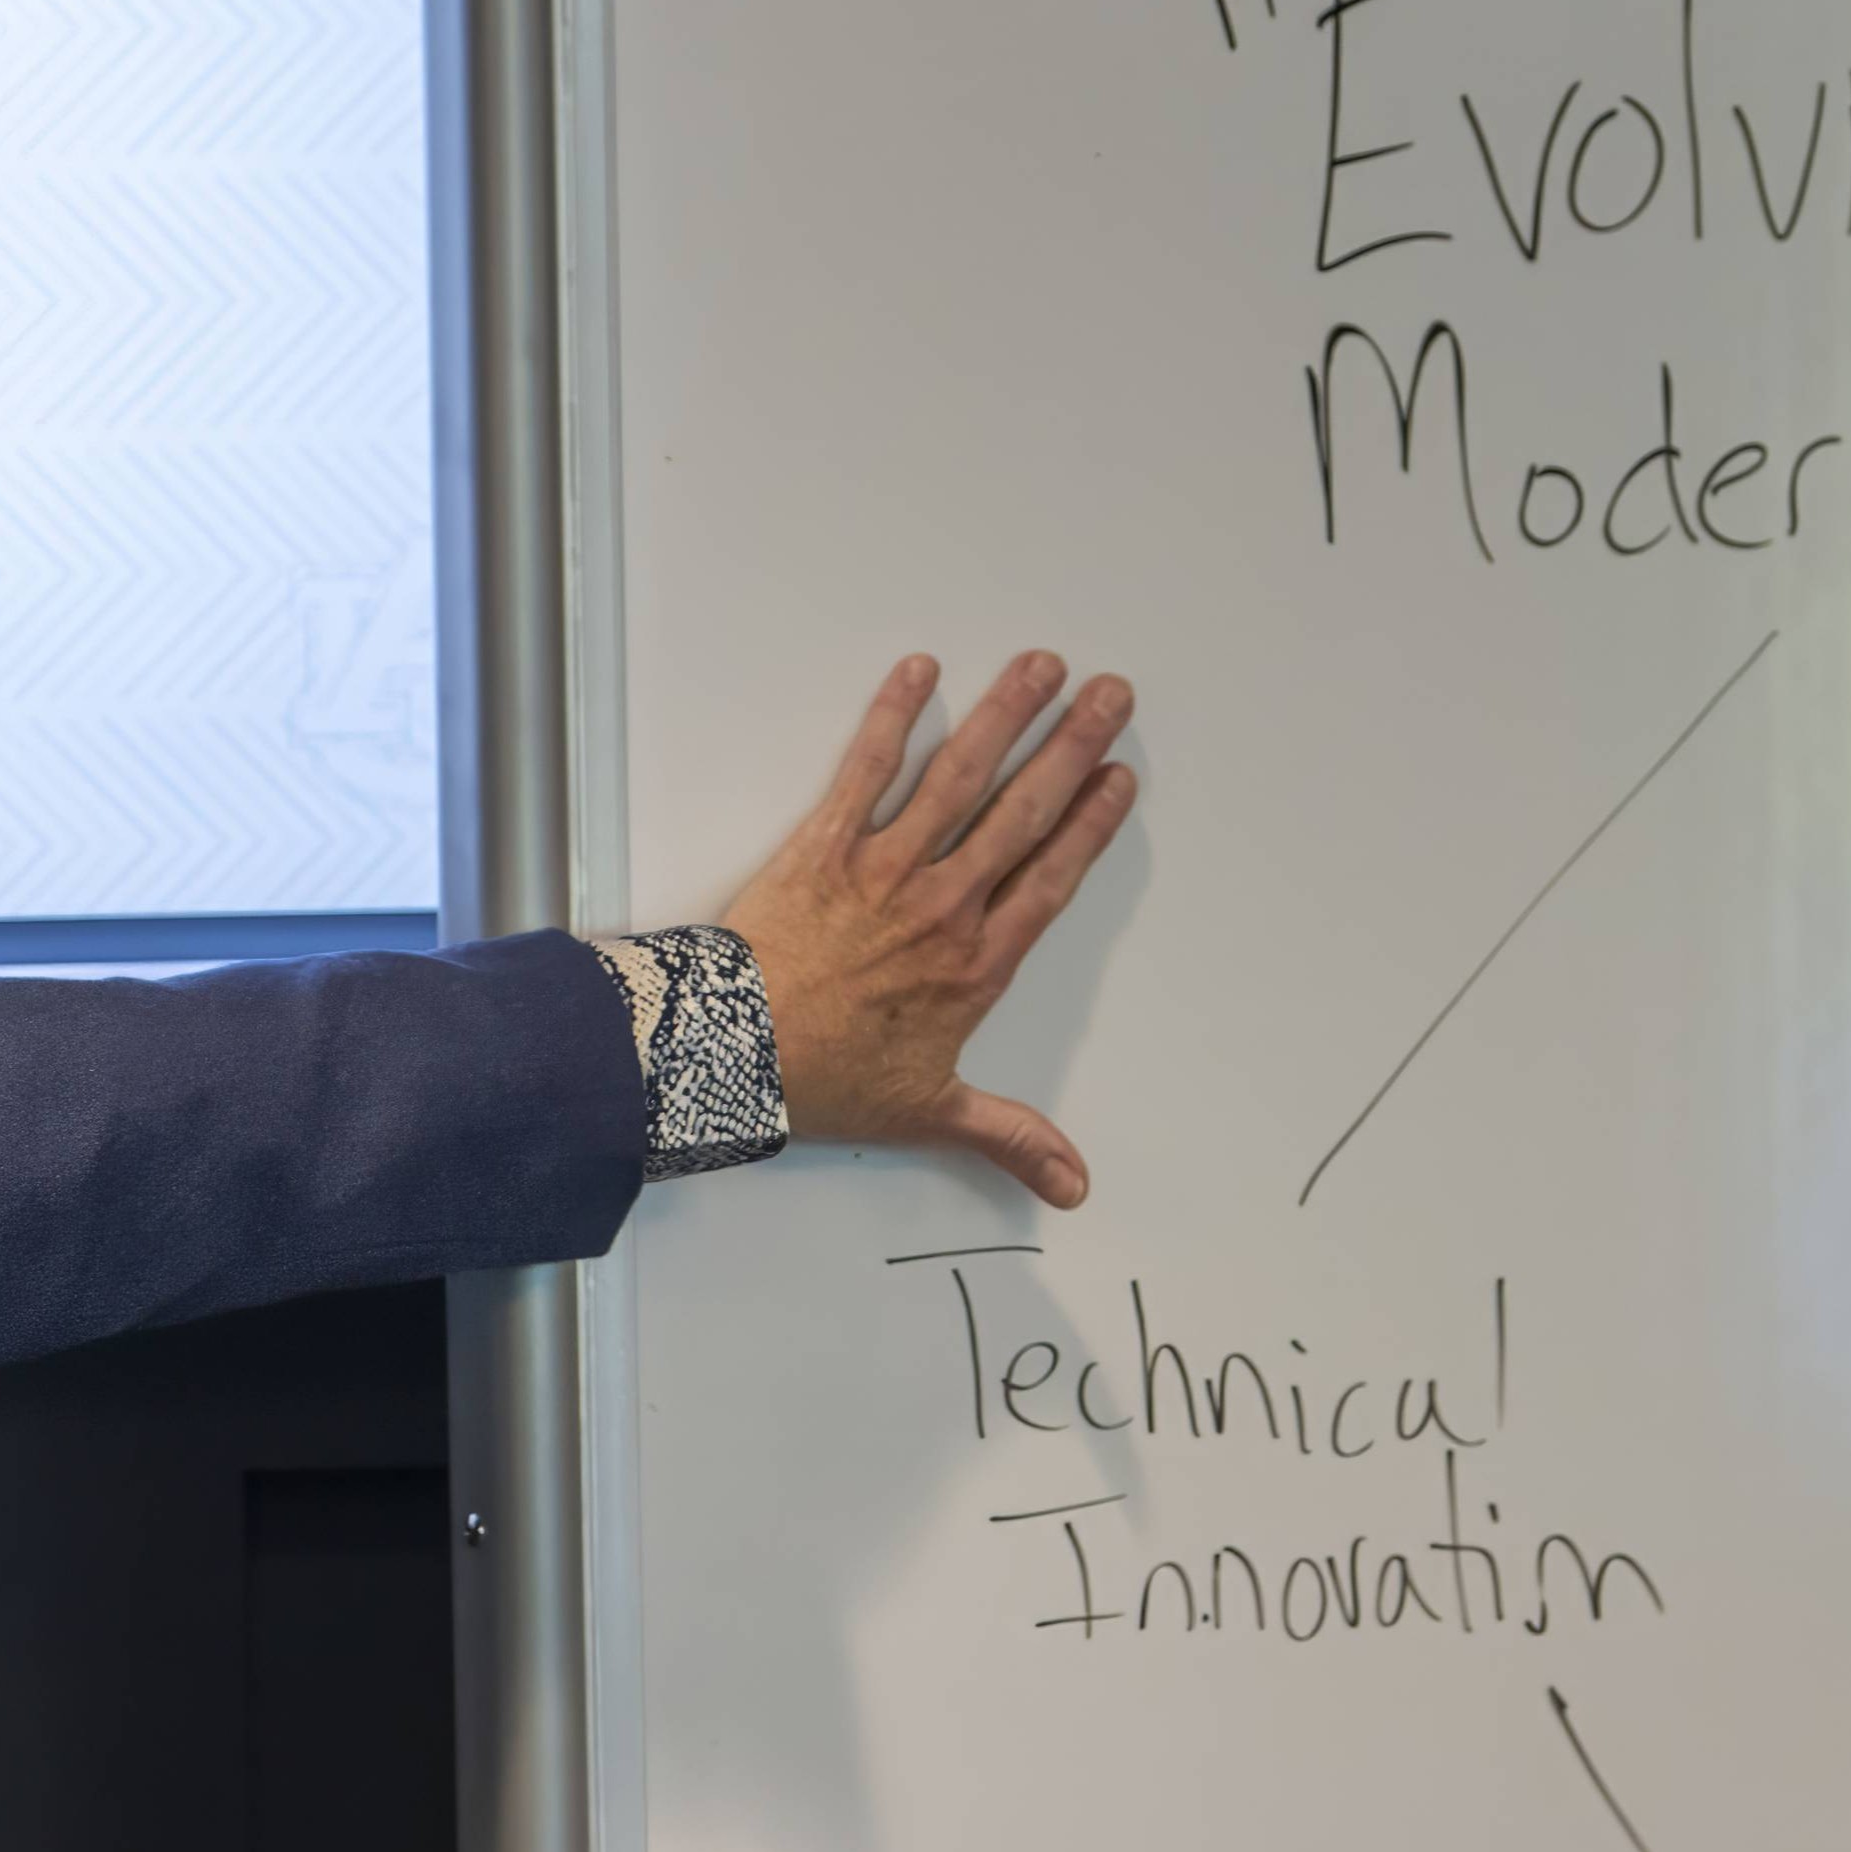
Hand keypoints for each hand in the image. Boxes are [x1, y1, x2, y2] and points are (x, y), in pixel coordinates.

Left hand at [715, 650, 1140, 1208]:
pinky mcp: (824, 845)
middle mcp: (943, 905)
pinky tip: (919, 671)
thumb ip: (1006, 1135)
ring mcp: (886, 869)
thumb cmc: (822, 1083)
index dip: (1091, 825)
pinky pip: (865, 770)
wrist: (732, 1059)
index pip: (1051, 877)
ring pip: (960, 779)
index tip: (1119, 780)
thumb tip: (1074, 1185)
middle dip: (1072, 747)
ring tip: (1042, 666)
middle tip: (1112, 694)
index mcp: (976, 963)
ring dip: (1004, 716)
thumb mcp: (926, 1114)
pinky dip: (891, 717)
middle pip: (1023, 812)